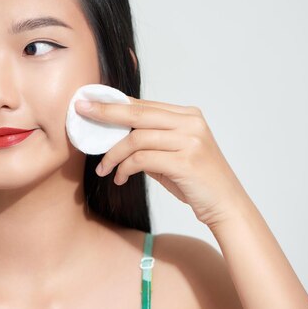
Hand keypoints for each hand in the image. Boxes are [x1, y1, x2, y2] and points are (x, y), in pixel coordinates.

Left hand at [75, 97, 246, 227]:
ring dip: (113, 155)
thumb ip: (149, 139)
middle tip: (81, 112)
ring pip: (136, 139)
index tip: (90, 103)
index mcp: (187, 115)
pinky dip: (125, 168)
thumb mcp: (172, 153)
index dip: (114, 103)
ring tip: (103, 169)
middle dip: (105, 112)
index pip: (143, 105)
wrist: (226, 205)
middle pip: (137, 114)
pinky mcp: (186, 161)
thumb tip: (113, 132)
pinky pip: (142, 159)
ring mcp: (190, 140)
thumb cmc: (194, 180)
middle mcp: (190, 122)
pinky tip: (119, 177)